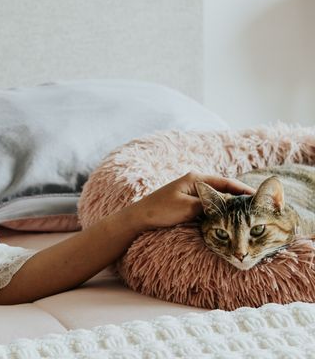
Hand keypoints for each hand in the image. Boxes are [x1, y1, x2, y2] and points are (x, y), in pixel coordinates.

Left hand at [127, 171, 254, 230]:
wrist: (138, 219)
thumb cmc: (160, 211)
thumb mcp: (188, 208)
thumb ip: (210, 205)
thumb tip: (230, 206)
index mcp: (195, 179)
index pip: (226, 182)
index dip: (243, 190)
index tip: (259, 197)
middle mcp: (195, 183)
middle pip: (224, 189)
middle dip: (240, 198)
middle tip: (259, 208)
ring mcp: (191, 193)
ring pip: (217, 198)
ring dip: (230, 206)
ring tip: (248, 214)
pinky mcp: (187, 203)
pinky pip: (209, 205)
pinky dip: (219, 211)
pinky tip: (229, 219)